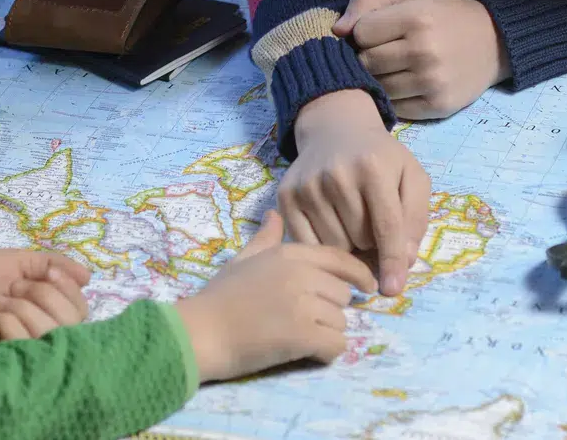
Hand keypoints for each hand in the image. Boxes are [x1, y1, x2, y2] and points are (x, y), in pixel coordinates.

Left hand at [0, 249, 90, 342]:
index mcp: (46, 308)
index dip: (68, 289)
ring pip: (46, 332)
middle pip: (70, 321)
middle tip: (11, 288)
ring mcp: (21, 346)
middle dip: (40, 295)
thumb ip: (55, 265)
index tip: (46, 274)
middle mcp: (39, 329)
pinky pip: (21, 343)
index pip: (80, 309)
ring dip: (18, 307)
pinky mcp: (1, 359)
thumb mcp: (22, 261)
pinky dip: (4, 321)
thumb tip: (89, 277)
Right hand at [174, 209, 375, 382]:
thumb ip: (266, 238)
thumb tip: (275, 215)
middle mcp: (301, 274)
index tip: (367, 286)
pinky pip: (336, 345)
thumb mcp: (243, 259)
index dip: (359, 273)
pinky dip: (328, 352)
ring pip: (341, 321)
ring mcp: (303, 304)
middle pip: (343, 293)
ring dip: (328, 332)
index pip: (340, 258)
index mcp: (290, 253)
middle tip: (310, 319)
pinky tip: (311, 352)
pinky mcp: (302, 335)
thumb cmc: (219, 297)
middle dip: (332, 308)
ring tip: (302, 336)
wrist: (200, 333)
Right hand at [281, 89, 430, 295]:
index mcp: (372, 167)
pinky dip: (322, 246)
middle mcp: (336, 175)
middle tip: (371, 226)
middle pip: (360, 240)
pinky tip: (331, 226)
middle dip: (371, 244)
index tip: (393, 290)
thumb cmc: (380, 158)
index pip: (387, 225)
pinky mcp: (286, 196)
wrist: (336, 130)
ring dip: (348, 246)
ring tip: (351, 223)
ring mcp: (307, 186)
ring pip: (333, 246)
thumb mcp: (411, 176)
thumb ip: (416, 216)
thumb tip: (406, 260)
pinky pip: (306, 243)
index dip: (393, 260)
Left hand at [333, 0, 509, 118]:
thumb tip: (337, 30)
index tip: (379, 30)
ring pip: (378, 87)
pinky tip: (406, 83)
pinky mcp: (438, 106)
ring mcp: (432, 82)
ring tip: (394, 66)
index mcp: (417, 17)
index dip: (364, 30)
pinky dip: (394, 97)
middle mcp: (424, 51)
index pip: (361, 33)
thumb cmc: (443, 13)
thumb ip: (368, 0)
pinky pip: (396, 108)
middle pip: (366, 62)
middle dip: (368, 56)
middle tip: (384, 50)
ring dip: (379, 78)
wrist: (493, 42)